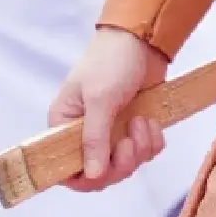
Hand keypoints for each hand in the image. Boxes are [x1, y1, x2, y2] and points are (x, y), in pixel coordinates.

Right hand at [48, 26, 168, 192]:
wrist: (143, 39)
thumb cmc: (112, 61)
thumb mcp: (100, 98)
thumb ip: (94, 138)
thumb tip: (92, 175)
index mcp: (64, 126)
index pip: (65, 169)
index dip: (85, 178)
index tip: (105, 170)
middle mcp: (84, 133)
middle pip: (99, 173)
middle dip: (121, 162)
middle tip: (131, 141)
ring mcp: (111, 132)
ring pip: (125, 165)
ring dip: (140, 148)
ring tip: (142, 121)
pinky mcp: (133, 128)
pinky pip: (144, 153)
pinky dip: (151, 141)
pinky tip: (151, 120)